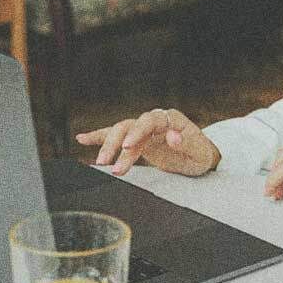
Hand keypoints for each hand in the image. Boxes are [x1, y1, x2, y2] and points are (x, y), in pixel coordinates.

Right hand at [76, 108, 219, 176]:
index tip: (128, 146)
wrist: (201, 156)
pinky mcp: (136, 139)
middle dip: (116, 144)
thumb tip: (173, 136)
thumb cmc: (201, 154)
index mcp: (170, 119)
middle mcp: (154, 120)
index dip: (137, 132)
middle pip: (129, 126)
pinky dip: (98, 136)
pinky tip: (82, 139)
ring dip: (108, 146)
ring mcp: (143, 129)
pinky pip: (114, 135)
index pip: (149, 121)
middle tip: (107, 163)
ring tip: (100, 164)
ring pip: (119, 132)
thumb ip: (187, 142)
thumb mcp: (200, 152)